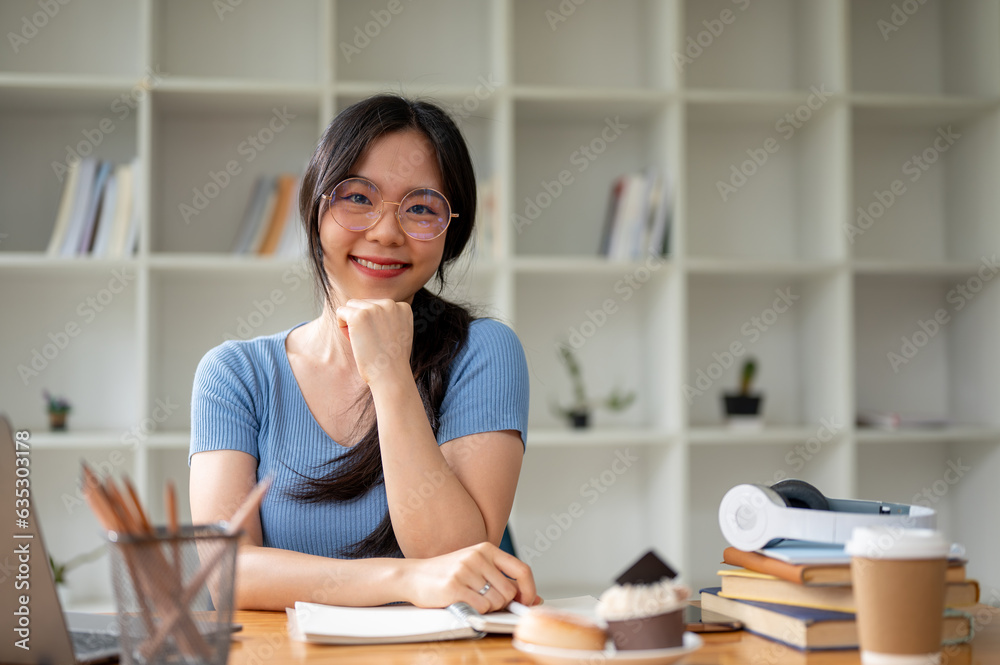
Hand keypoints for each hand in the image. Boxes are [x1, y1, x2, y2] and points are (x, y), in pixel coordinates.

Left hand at [334, 299, 412, 384]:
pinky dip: (341, 325)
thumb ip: (390, 319)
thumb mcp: (400, 333)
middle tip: (368, 342)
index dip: (373, 322)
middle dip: (360, 319)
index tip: (379, 339)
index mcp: (402, 307)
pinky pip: (341, 312)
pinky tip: (352, 339)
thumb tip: (371, 311)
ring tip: (360, 341)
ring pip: (351, 305)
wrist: (391, 375)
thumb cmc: (392, 361)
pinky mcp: (359, 316)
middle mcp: (390, 304)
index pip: (378, 304)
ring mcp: (374, 308)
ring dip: (350, 321)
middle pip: (363, 302)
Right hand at [402, 542, 538, 613]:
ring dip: (487, 608)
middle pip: (509, 591)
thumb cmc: (448, 574)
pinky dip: (476, 611)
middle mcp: (478, 557)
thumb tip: (535, 598)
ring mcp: (465, 570)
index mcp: (487, 549)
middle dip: (502, 603)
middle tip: (485, 601)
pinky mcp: (454, 586)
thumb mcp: (477, 569)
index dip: (529, 589)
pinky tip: (463, 603)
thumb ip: (504, 580)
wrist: (413, 575)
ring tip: (471, 599)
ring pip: (496, 602)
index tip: (526, 601)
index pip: (522, 569)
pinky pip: (480, 607)